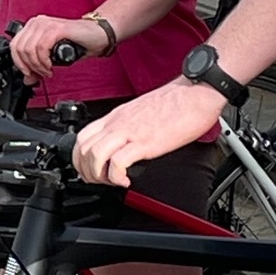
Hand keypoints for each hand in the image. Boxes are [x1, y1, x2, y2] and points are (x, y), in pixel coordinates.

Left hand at [8, 15, 110, 83]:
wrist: (98, 34)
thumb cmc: (77, 43)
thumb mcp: (52, 56)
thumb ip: (37, 65)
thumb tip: (27, 79)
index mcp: (33, 26)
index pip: (14, 46)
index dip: (19, 64)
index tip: (29, 74)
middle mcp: (37, 22)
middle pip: (20, 48)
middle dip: (28, 67)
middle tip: (40, 74)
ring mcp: (46, 24)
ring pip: (29, 49)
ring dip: (37, 66)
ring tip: (47, 71)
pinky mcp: (57, 28)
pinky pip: (42, 48)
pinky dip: (44, 61)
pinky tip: (51, 66)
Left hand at [74, 80, 224, 187]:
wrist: (195, 92)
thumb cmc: (177, 102)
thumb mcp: (141, 112)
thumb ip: (129, 126)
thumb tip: (126, 144)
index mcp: (116, 116)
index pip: (82, 137)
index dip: (80, 158)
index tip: (90, 170)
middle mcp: (118, 123)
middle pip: (83, 148)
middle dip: (85, 171)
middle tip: (99, 180)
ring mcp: (130, 132)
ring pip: (94, 154)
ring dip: (98, 175)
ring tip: (111, 182)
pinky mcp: (145, 142)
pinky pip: (119, 162)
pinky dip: (117, 177)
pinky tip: (126, 181)